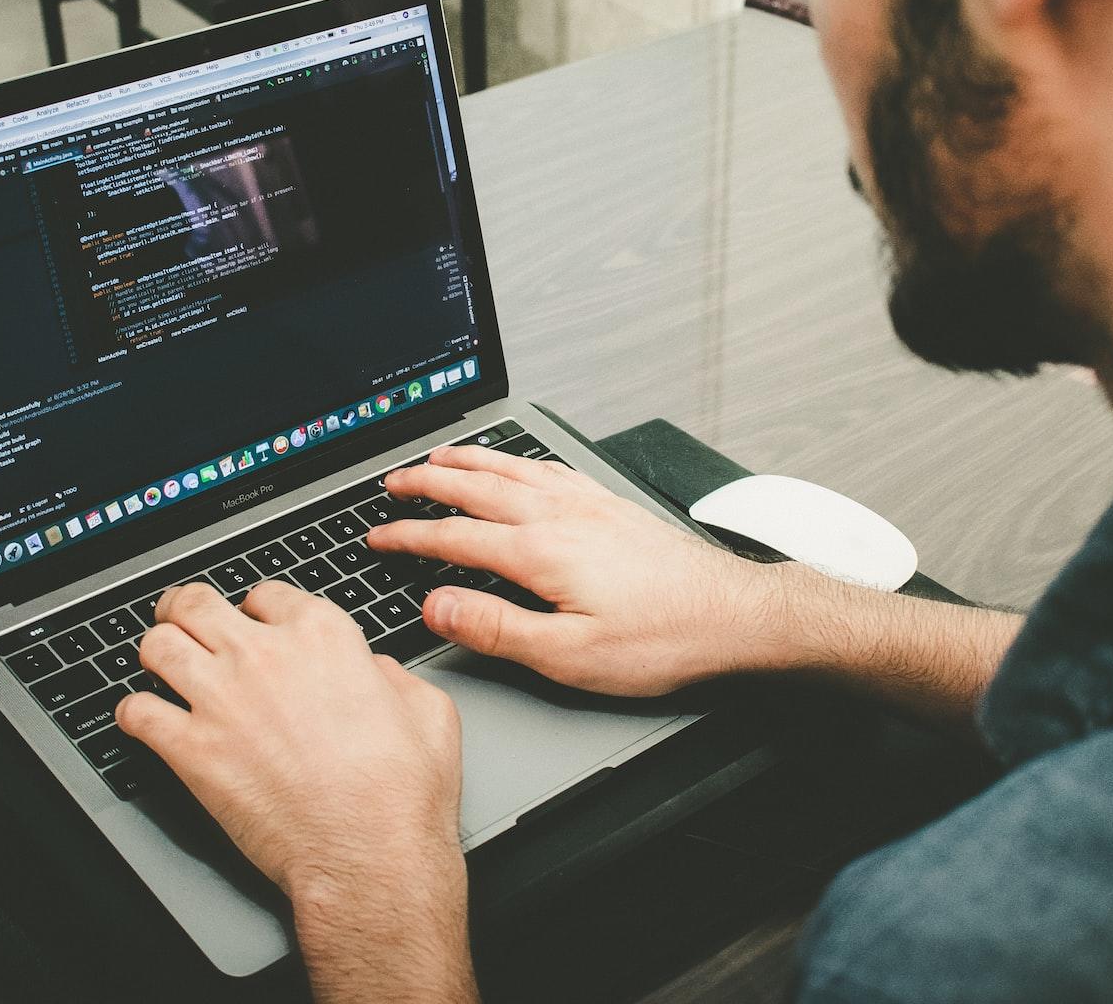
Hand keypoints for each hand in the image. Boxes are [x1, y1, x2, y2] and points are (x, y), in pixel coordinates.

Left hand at [115, 580, 463, 902]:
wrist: (368, 856)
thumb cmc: (401, 793)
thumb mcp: (428, 710)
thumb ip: (393, 675)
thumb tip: (374, 672)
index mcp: (323, 636)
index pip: (266, 594)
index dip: (257, 608)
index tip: (252, 621)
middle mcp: (264, 655)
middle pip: (196, 604)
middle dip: (185, 609)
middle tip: (181, 619)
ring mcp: (221, 699)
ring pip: (157, 645)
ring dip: (155, 650)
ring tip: (158, 662)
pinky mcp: (191, 750)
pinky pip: (135, 712)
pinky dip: (133, 714)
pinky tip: (143, 719)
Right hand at [366, 444, 762, 696]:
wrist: (734, 616)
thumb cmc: (662, 640)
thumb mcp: (569, 656)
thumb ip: (498, 628)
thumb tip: (439, 606)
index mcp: (542, 552)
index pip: (455, 537)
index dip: (409, 537)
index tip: (378, 536)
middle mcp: (562, 516)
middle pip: (477, 487)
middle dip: (428, 483)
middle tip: (393, 481)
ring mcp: (589, 505)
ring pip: (513, 469)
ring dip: (469, 461)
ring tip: (440, 456)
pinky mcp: (612, 506)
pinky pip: (550, 469)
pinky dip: (518, 460)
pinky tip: (517, 464)